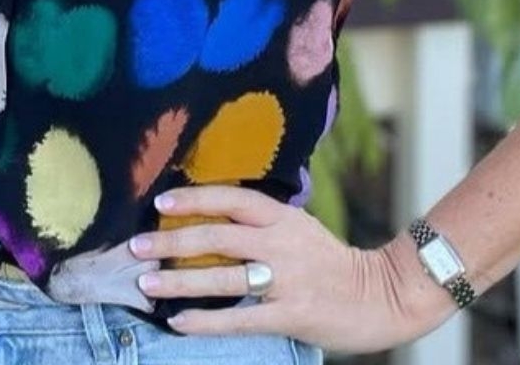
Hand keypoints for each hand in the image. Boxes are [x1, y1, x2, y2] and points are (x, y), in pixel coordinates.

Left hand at [125, 184, 451, 354]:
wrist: (383, 295)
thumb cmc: (332, 262)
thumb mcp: (301, 228)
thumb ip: (264, 220)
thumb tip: (215, 211)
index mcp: (284, 218)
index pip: (233, 199)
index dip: (196, 198)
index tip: (160, 200)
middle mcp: (282, 244)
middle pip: (218, 237)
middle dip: (173, 240)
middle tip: (136, 246)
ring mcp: (286, 280)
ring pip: (223, 278)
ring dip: (179, 281)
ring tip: (145, 284)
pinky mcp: (290, 314)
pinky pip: (239, 318)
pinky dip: (206, 321)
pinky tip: (178, 322)